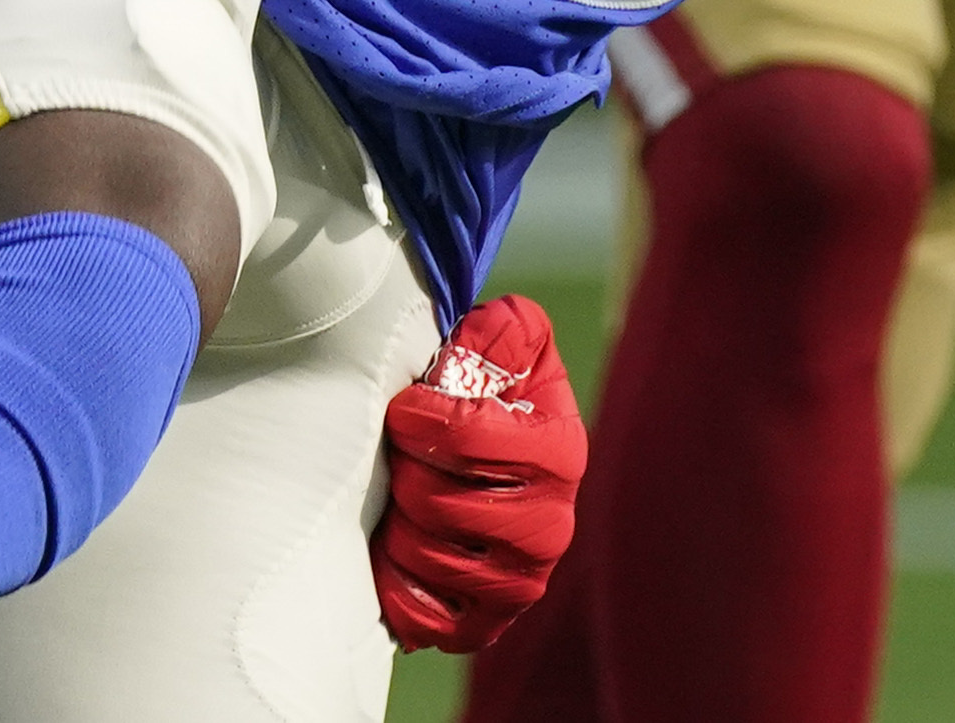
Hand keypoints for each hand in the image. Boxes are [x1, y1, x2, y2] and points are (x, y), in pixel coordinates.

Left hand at [371, 294, 586, 654]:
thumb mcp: (501, 343)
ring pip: (432, 560)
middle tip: (400, 456)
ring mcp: (525, 576)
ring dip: (396, 526)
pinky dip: (406, 595)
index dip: (417, 419)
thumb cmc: (484, 392)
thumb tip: (480, 344)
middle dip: (405, 472)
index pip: (465, 435)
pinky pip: (440, 623)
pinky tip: (394, 557)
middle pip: (440, 504)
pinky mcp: (493, 617)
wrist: (484, 456)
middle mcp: (553, 521)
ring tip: (396, 500)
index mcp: (560, 448)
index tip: (404, 408)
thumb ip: (501, 331)